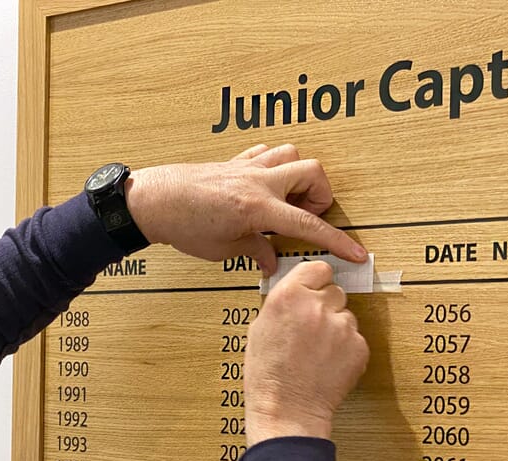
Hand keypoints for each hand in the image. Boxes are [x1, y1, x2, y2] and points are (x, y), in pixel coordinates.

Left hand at [126, 144, 366, 274]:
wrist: (152, 201)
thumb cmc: (182, 225)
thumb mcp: (223, 250)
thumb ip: (254, 251)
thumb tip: (272, 260)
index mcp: (258, 207)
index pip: (308, 224)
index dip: (335, 241)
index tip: (355, 253)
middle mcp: (258, 181)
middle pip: (312, 171)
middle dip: (320, 194)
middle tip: (308, 215)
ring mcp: (247, 167)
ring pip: (291, 153)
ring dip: (298, 175)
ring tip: (288, 200)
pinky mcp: (234, 161)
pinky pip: (265, 153)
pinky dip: (274, 166)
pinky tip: (266, 187)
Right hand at [243, 260, 368, 445]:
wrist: (287, 410)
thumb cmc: (268, 375)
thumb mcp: (260, 329)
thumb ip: (282, 304)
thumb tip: (296, 293)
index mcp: (288, 296)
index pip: (318, 268)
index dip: (316, 280)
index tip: (316, 288)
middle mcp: (317, 306)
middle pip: (335, 291)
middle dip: (326, 306)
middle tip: (312, 328)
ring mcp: (341, 327)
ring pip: (347, 316)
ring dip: (337, 328)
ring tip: (318, 351)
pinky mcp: (358, 347)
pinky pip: (356, 339)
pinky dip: (347, 349)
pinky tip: (328, 363)